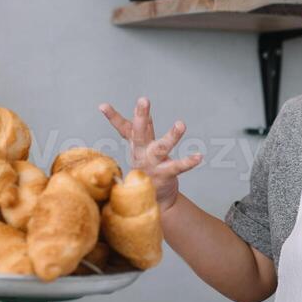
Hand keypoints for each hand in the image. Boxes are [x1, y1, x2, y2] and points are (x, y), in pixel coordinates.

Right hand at [98, 96, 202, 211]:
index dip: (113, 117)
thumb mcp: (144, 149)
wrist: (153, 202)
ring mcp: (152, 165)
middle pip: (139, 133)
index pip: (124, 128)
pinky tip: (199, 156)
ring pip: (161, 147)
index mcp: (136, 146)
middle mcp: (141, 154)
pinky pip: (177, 167)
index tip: (102, 105)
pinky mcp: (165, 175)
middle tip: (143, 100)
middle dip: (140, 116)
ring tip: (181, 124)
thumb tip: (145, 112)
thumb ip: (146, 130)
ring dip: (171, 136)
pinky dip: (188, 162)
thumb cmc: (149, 170)